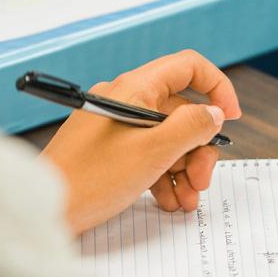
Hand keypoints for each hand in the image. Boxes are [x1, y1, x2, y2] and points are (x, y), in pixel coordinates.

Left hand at [41, 50, 241, 234]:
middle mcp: (125, 100)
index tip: (230, 119)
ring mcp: (116, 125)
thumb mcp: (153, 152)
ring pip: (167, 138)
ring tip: (185, 201)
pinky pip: (148, 154)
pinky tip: (167, 201)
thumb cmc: (91, 179)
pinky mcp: (109, 150)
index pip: (187, 67)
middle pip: (181, 112)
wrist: (47, 210)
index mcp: (134, 89)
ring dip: (184, 169)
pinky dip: (163, 176)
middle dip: (199, 148)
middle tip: (201, 182)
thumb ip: (191, 128)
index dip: (216, 87)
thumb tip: (213, 113)